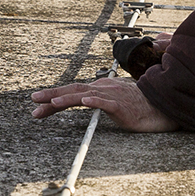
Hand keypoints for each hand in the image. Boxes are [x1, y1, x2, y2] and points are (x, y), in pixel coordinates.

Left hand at [30, 75, 177, 131]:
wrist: (161, 107)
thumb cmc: (138, 107)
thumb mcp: (114, 103)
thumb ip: (99, 102)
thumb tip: (84, 103)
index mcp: (99, 88)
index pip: (72, 91)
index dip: (53, 96)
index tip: (37, 104)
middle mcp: (103, 88)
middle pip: (72, 90)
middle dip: (51, 95)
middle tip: (33, 100)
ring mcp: (112, 96)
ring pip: (84, 95)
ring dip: (65, 98)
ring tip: (50, 103)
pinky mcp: (122, 106)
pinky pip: (106, 102)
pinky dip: (94, 101)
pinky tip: (84, 101)